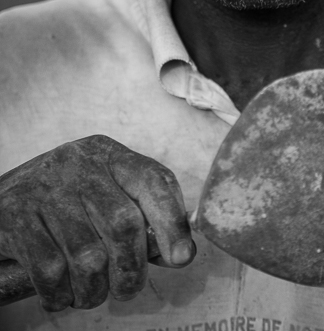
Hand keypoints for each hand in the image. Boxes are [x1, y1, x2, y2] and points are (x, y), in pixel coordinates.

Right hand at [0, 135, 194, 310]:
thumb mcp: (104, 192)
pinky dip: (61, 294)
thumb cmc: (64, 204)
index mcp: (106, 154)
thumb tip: (180, 250)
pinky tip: (61, 292)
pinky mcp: (16, 218)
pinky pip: (51, 271)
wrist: (1, 202)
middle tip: (127, 287)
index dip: (172, 222)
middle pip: (123, 224)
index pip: (152, 180)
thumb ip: (142, 213)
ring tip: (91, 293)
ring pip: (89, 256)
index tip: (181, 257)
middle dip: (131, 269)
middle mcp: (77, 164)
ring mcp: (45, 189)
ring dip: (95, 290)